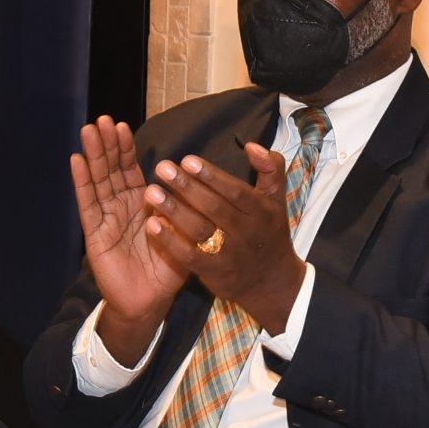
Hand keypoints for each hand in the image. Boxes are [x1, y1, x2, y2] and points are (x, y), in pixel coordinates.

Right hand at [70, 117, 186, 329]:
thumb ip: (177, 208)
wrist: (150, 302)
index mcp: (141, 205)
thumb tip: (179, 179)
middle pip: (111, 170)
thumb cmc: (166, 269)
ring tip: (88, 131)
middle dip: (107, 145)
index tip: (121, 125)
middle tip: (102, 120)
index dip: (125, 149)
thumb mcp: (179, 233)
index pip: (131, 170)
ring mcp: (106, 219)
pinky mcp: (95, 234)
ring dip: (93, 156)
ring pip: (98, 181)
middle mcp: (121, 207)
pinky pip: (89, 205)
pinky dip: (83, 182)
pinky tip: (77, 162)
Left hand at [143, 144, 305, 333]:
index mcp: (261, 211)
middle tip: (162, 169)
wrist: (271, 282)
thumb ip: (271, 168)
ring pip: (199, 230)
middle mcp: (246, 232)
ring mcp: (229, 254)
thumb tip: (252, 145)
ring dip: (173, 211)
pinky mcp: (214, 273)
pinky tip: (152, 225)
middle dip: (186, 187)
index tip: (187, 160)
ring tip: (151, 193)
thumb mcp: (277, 199)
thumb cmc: (269, 232)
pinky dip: (170, 241)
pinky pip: (189, 256)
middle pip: (213, 208)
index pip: (234, 191)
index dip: (210, 175)